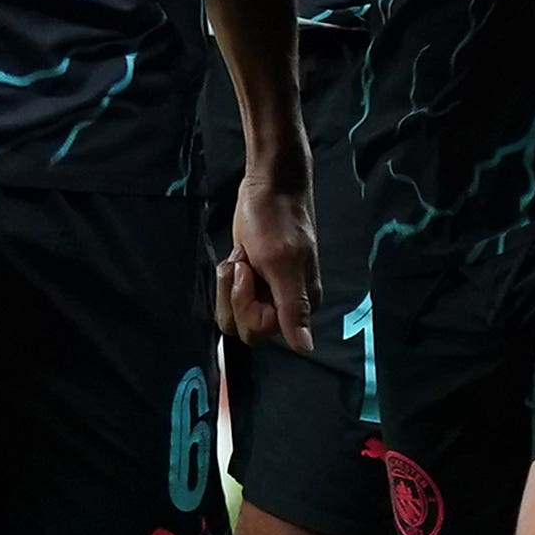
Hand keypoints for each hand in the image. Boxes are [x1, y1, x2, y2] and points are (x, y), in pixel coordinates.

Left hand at [224, 168, 317, 346]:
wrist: (270, 186)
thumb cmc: (276, 219)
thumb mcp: (281, 264)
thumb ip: (293, 309)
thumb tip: (307, 348)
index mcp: (298, 304)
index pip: (256, 331)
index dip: (245, 303)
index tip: (252, 272)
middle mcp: (285, 303)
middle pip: (241, 325)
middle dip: (234, 293)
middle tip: (245, 263)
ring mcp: (267, 291)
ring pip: (232, 311)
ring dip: (228, 283)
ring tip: (242, 256)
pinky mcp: (254, 279)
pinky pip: (230, 294)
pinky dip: (227, 275)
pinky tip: (239, 254)